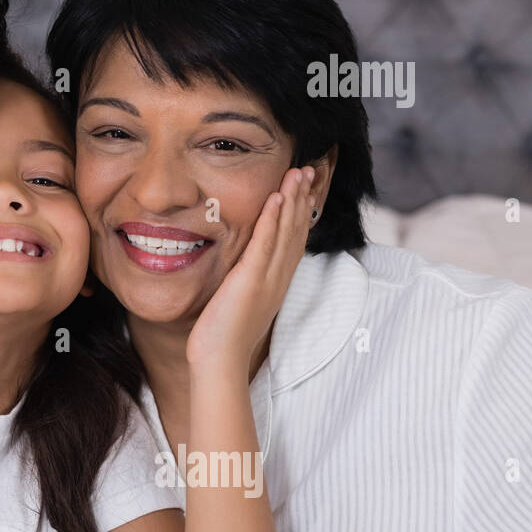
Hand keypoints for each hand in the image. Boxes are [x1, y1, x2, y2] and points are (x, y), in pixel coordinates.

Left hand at [185, 166, 316, 375]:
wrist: (219, 361)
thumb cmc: (223, 337)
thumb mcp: (240, 302)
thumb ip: (246, 283)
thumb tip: (243, 270)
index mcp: (276, 282)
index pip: (295, 240)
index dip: (302, 213)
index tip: (307, 188)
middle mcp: (278, 278)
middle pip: (298, 231)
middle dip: (304, 198)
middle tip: (311, 169)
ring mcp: (267, 279)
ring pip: (286, 232)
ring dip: (293, 200)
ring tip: (299, 172)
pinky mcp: (251, 281)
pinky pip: (265, 245)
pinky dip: (273, 220)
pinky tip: (277, 198)